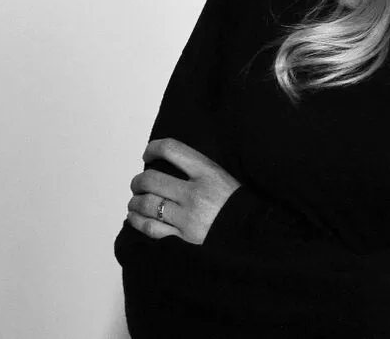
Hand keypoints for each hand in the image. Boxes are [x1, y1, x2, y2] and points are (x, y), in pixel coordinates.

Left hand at [126, 138, 240, 245]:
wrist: (254, 236)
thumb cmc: (237, 206)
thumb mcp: (223, 177)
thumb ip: (198, 170)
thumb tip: (167, 166)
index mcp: (207, 172)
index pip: (171, 150)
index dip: (152, 149)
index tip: (148, 155)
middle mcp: (195, 193)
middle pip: (151, 179)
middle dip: (138, 181)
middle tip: (138, 184)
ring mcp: (188, 218)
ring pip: (147, 204)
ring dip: (135, 201)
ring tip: (135, 202)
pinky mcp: (183, 239)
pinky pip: (150, 228)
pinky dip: (137, 221)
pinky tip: (135, 218)